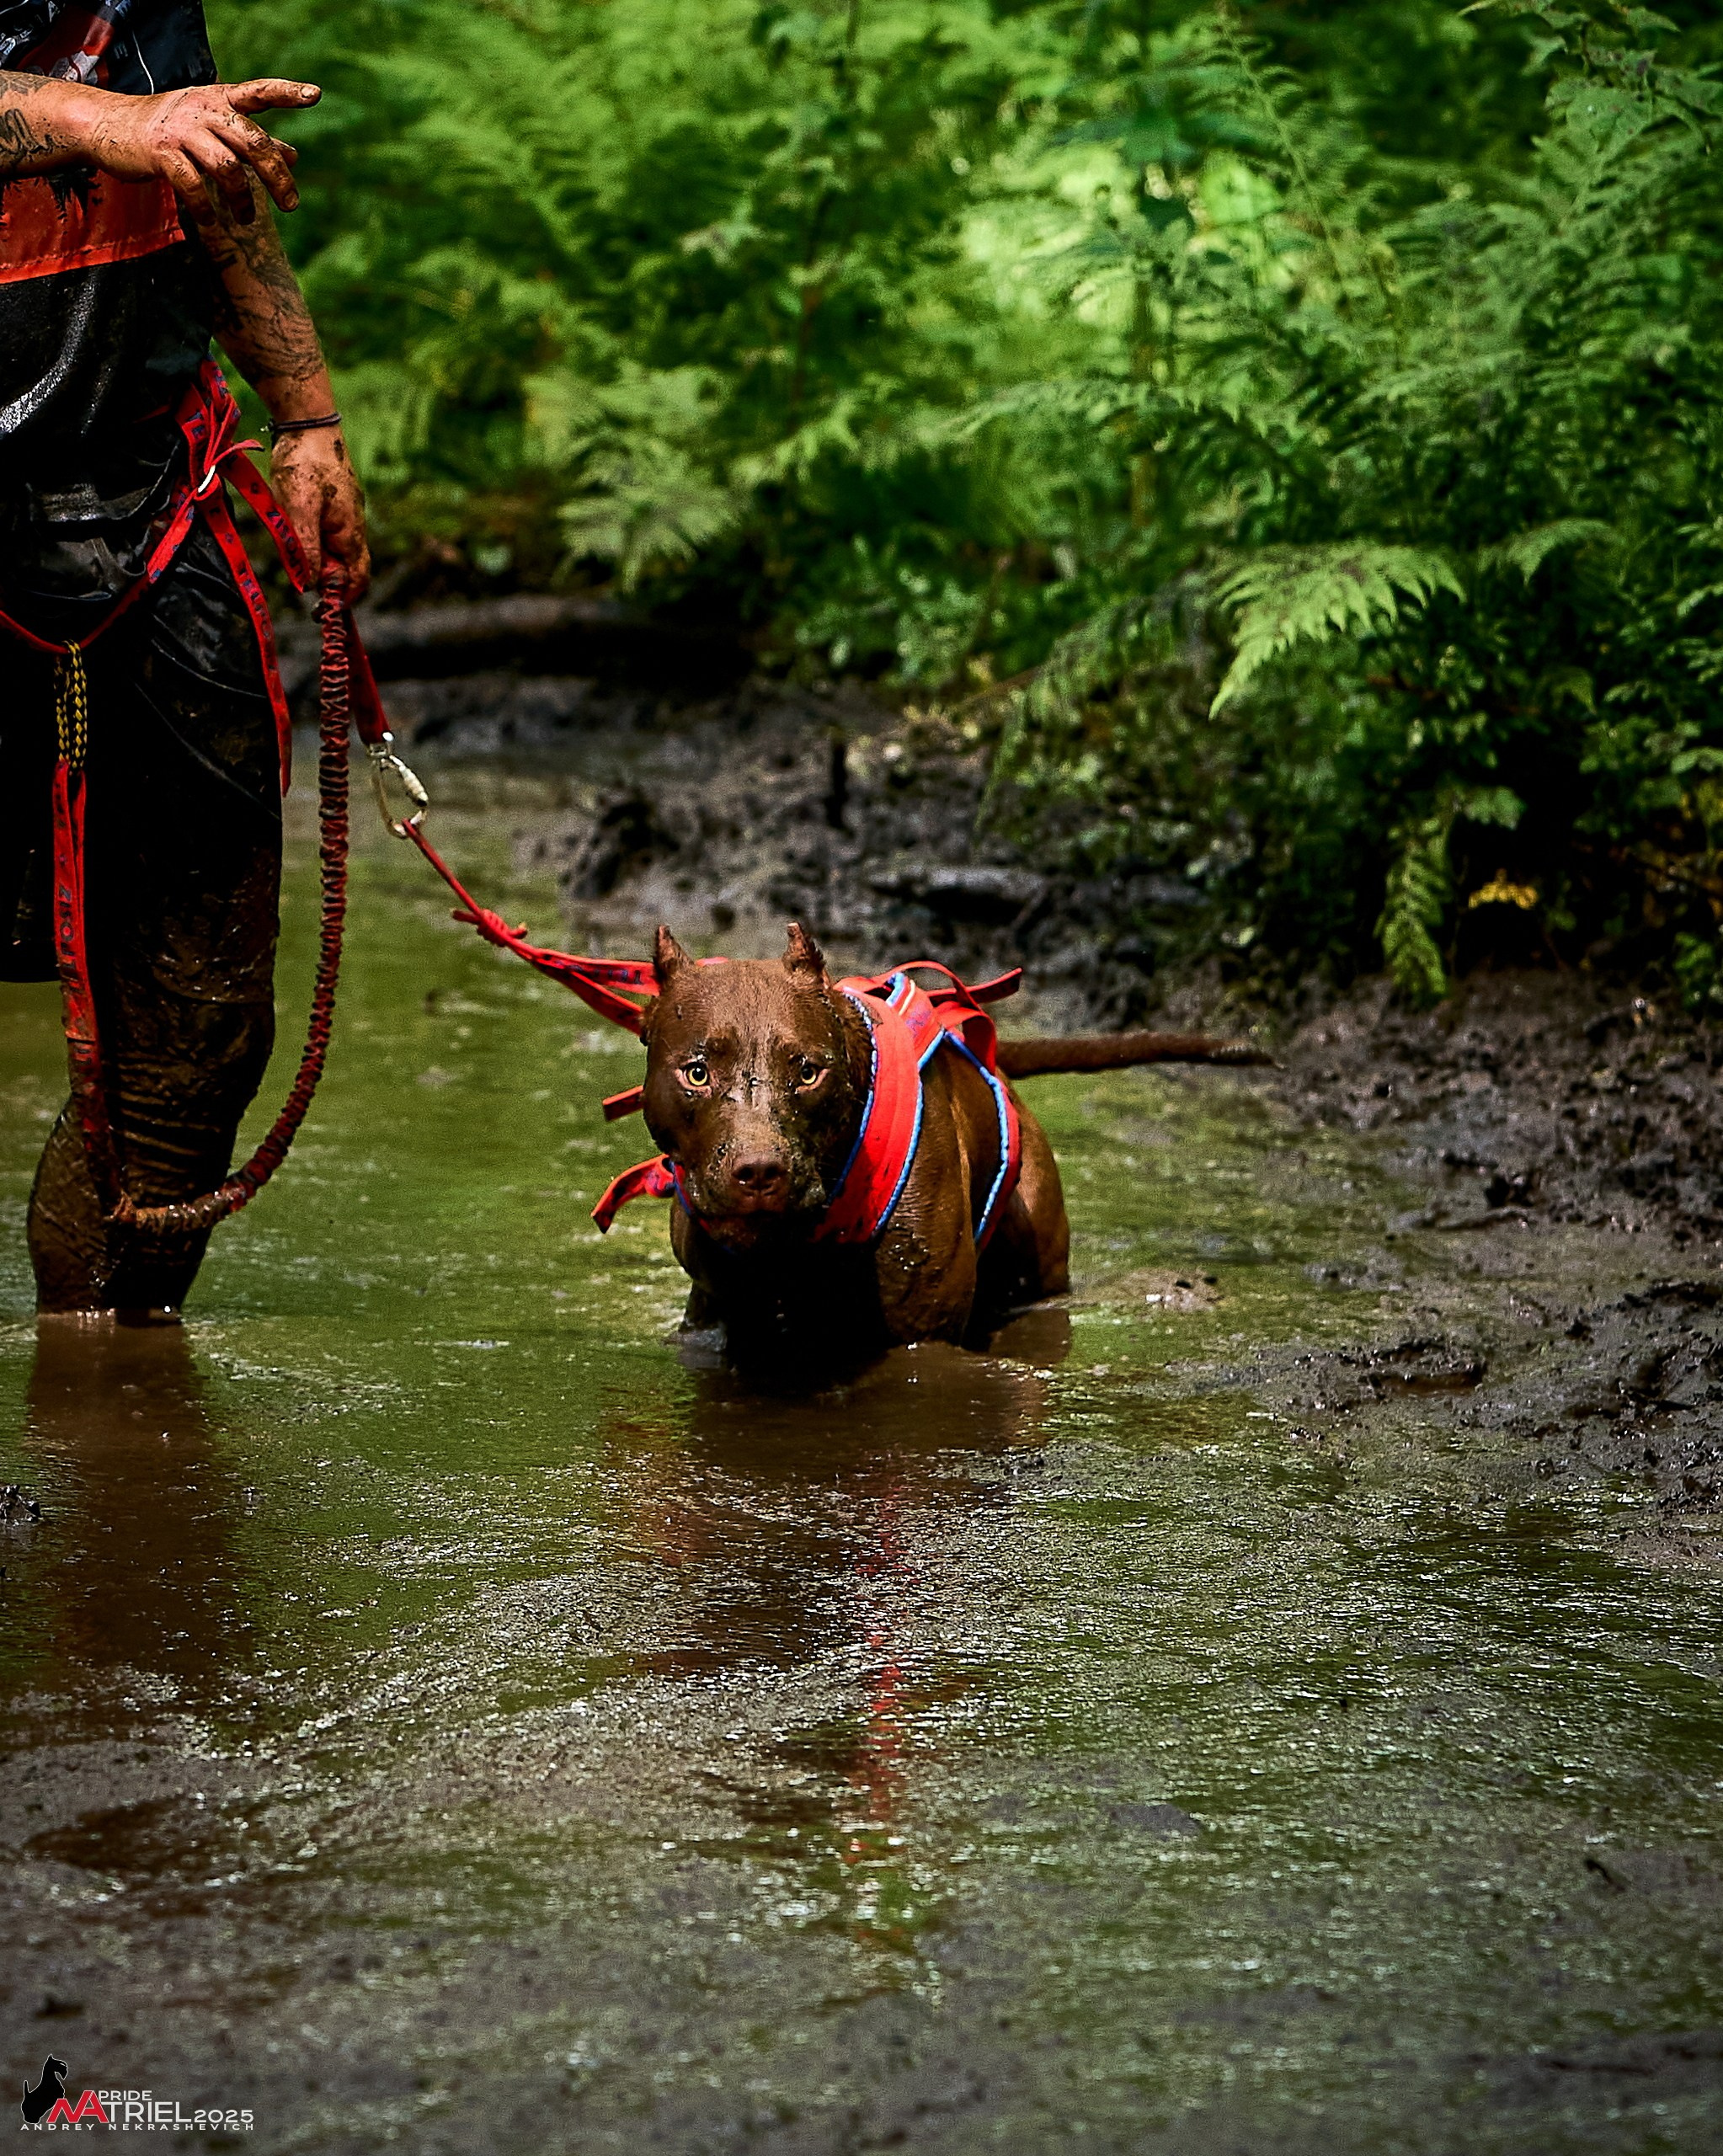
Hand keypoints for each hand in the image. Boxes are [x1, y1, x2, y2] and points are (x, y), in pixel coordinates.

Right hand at [84, 79, 319, 223]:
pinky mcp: (161, 152)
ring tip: (245, 219)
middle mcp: (203, 109)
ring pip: (227, 168)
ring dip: (242, 200)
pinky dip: (205, 209)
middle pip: (254, 142)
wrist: (111, 125)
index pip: (258, 92)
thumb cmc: (172, 129)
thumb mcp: (214, 128)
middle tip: (292, 206)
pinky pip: (193, 186)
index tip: (315, 95)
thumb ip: (253, 141)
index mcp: (219, 99)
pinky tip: (210, 220)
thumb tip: (294, 156)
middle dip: (277, 177)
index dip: (286, 92)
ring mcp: (181, 129)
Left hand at [270, 428, 369, 602]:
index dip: (341, 599)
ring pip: (336, 551)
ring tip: (294, 551)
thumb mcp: (299, 508)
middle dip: (328, 582)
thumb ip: (307, 548)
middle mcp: (354, 527)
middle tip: (302, 582)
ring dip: (318, 560)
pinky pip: (328, 533)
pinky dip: (314, 542)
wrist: (308, 421)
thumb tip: (310, 584)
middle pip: (348, 569)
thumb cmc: (304, 462)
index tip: (320, 611)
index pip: (356, 579)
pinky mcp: (335, 503)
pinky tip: (295, 531)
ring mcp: (346, 514)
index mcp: (350, 532)